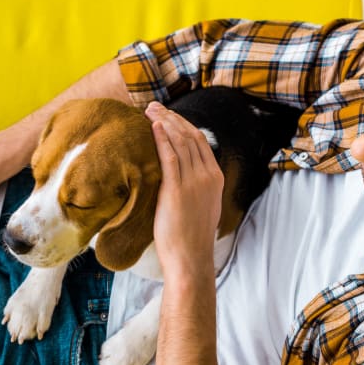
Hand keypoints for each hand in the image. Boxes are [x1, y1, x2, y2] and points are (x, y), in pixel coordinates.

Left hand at [147, 102, 223, 277]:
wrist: (191, 258)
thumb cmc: (192, 237)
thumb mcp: (202, 206)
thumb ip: (197, 187)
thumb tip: (183, 176)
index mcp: (215, 177)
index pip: (199, 140)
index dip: (182, 123)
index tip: (167, 115)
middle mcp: (207, 176)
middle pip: (189, 136)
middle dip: (171, 117)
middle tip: (153, 107)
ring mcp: (193, 183)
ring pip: (179, 143)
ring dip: (163, 123)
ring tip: (149, 111)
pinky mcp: (177, 191)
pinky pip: (169, 158)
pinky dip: (162, 139)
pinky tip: (153, 127)